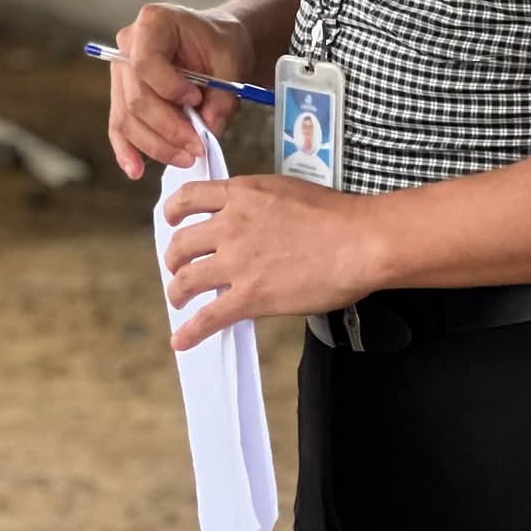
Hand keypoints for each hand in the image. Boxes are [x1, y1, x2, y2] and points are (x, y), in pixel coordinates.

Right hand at [105, 2, 253, 178]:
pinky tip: (136, 169)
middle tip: (197, 146)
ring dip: (155, 145)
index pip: (145, 63)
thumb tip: (208, 130)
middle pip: (135, 98)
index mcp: (153, 22)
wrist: (215, 43)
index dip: (169, 89)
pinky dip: (127, 150)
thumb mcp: (232, 64)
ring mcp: (120, 71)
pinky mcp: (122, 95)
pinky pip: (119, 126)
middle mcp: (127, 45)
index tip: (197, 100)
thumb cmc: (221, 46)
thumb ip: (222, 97)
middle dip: (167, 128)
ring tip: (185, 158)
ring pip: (127, 118)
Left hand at [162, 176, 387, 350]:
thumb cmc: (334, 215)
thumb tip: (246, 215)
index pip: (188, 197)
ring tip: (179, 299)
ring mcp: (237, 262)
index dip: (173, 212)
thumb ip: (255, 202)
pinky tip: (180, 340)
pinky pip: (208, 317)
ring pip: (186, 279)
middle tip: (179, 267)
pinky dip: (190, 331)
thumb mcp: (284, 189)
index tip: (171, 221)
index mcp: (240, 195)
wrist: (358, 241)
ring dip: (177, 292)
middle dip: (174, 258)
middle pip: (181, 242)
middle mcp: (230, 225)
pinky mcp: (250, 296)